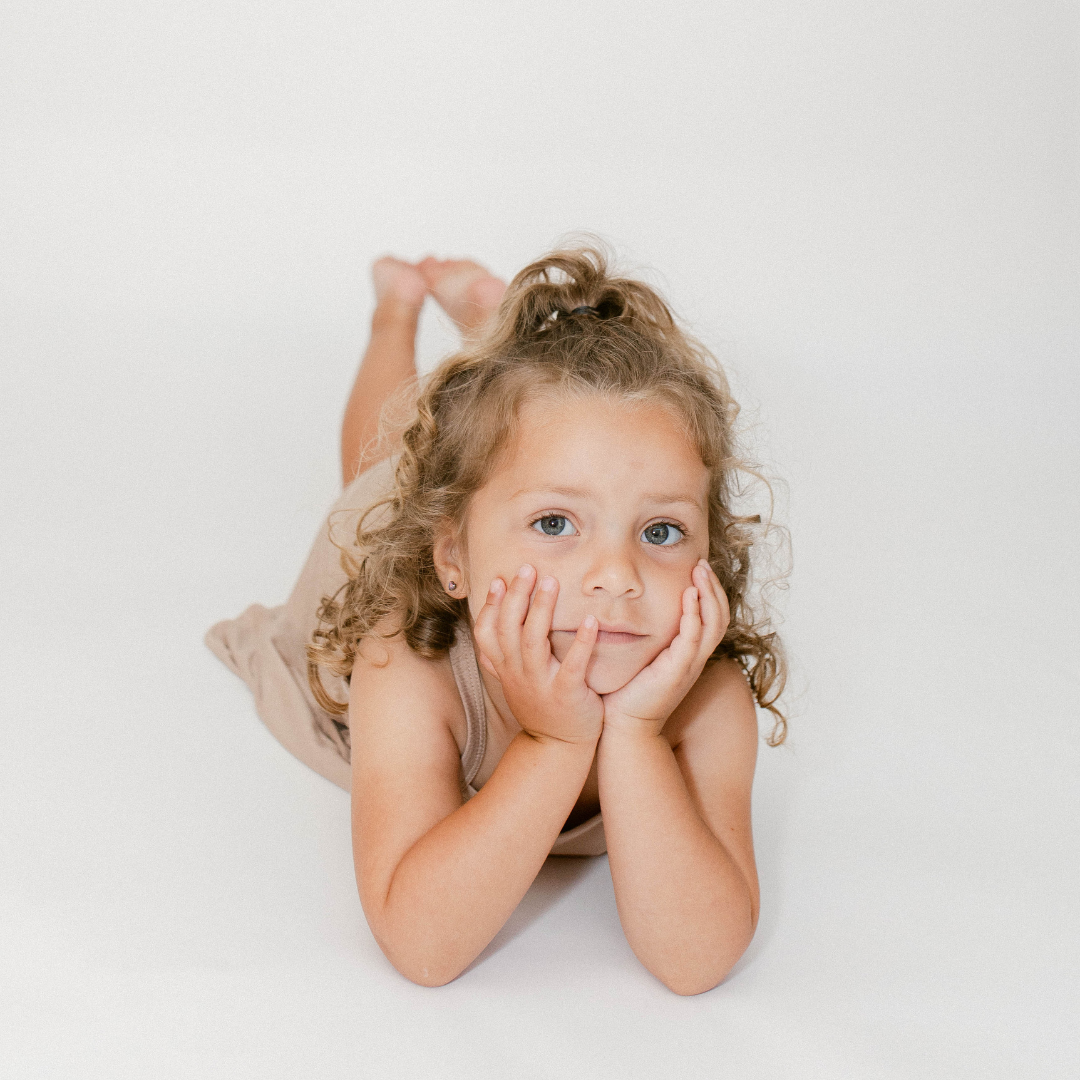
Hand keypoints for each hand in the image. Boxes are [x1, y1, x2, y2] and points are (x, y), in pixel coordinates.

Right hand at [473, 565, 603, 745]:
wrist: (558, 748)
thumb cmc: (541, 705)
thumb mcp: (514, 679)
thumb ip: (503, 650)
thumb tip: (496, 610)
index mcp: (506, 668)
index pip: (487, 633)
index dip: (491, 606)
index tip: (499, 580)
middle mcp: (518, 673)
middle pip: (509, 629)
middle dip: (516, 596)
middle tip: (528, 568)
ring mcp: (541, 684)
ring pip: (534, 641)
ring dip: (542, 609)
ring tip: (552, 582)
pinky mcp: (567, 694)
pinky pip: (573, 665)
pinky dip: (581, 642)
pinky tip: (591, 620)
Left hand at [601, 560, 730, 738]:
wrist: (623, 726)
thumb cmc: (627, 693)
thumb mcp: (642, 658)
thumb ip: (647, 637)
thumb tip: (631, 609)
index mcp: (689, 655)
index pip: (712, 618)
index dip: (710, 593)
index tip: (699, 569)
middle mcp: (695, 659)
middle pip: (720, 617)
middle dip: (714, 588)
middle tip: (703, 564)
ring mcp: (689, 665)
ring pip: (713, 624)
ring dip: (708, 595)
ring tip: (700, 572)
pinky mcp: (676, 671)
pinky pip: (693, 638)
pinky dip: (694, 615)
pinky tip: (688, 596)